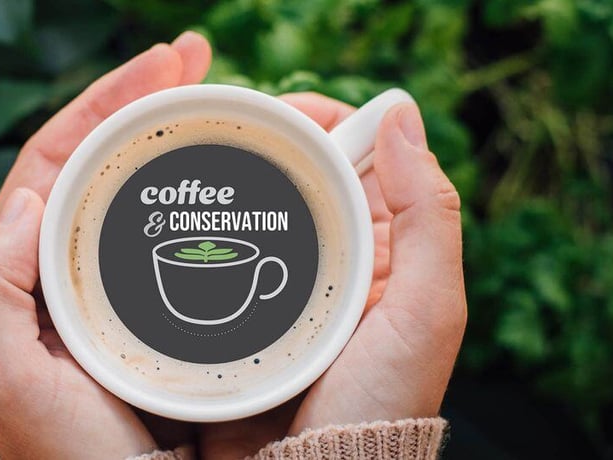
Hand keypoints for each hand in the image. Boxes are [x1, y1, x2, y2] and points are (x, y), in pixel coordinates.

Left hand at [0, 32, 210, 458]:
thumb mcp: (12, 385)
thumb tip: (30, 198)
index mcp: (34, 277)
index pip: (59, 163)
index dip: (104, 103)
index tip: (162, 65)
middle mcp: (77, 272)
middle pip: (104, 162)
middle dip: (146, 99)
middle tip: (199, 59)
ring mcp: (126, 286)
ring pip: (144, 191)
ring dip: (178, 137)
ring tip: (223, 96)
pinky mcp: (170, 307)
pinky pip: (182, 235)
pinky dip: (205, 195)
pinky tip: (239, 173)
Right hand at [200, 95, 466, 457]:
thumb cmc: (380, 401)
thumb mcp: (426, 309)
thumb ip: (428, 215)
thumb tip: (402, 117)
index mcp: (385, 249)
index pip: (359, 160)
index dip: (329, 122)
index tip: (287, 110)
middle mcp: (337, 259)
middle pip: (303, 176)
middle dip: (270, 144)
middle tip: (229, 130)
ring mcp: (285, 282)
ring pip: (261, 210)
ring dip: (235, 181)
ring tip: (197, 161)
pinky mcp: (242, 307)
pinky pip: (226, 253)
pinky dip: (209, 228)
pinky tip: (184, 214)